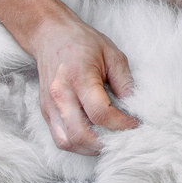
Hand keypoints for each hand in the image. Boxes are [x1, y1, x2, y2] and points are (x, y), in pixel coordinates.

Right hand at [20, 8, 140, 152]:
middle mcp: (60, 95)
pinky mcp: (46, 112)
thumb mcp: (112, 54)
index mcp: (79, 78)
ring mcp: (50, 106)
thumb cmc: (82, 42)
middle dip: (106, 143)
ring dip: (90, 147)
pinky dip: (78, 144)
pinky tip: (93, 136)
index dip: (122, 124)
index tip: (135, 123)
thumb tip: (135, 107)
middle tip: (123, 138)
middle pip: (81, 135)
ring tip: (108, 139)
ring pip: (67, 142)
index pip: (100, 113)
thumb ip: (125, 81)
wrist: (50, 35)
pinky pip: (60, 138)